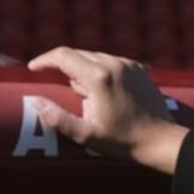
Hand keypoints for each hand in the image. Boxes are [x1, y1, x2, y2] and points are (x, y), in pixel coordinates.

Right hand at [26, 47, 188, 174]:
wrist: (160, 139)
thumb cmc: (122, 140)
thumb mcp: (85, 134)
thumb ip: (58, 118)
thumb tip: (37, 102)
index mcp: (99, 77)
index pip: (63, 56)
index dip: (44, 60)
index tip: (33, 69)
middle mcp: (114, 64)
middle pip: (78, 54)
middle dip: (62, 66)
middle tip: (57, 87)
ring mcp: (129, 64)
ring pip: (95, 56)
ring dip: (82, 68)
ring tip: (83, 95)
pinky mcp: (139, 68)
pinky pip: (111, 61)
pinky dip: (100, 70)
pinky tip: (101, 90)